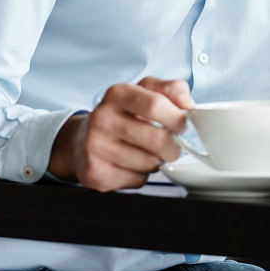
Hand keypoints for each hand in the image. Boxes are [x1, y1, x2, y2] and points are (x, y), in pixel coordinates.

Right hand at [48, 77, 193, 190]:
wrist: (81, 140)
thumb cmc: (122, 115)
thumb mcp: (144, 92)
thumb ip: (172, 90)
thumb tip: (189, 106)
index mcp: (117, 94)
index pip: (156, 105)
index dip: (177, 119)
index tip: (182, 125)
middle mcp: (102, 119)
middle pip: (157, 140)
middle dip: (173, 147)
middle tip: (171, 146)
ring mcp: (96, 147)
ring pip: (150, 163)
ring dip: (157, 162)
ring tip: (147, 153)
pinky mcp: (96, 173)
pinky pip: (138, 181)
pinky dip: (142, 176)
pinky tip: (131, 165)